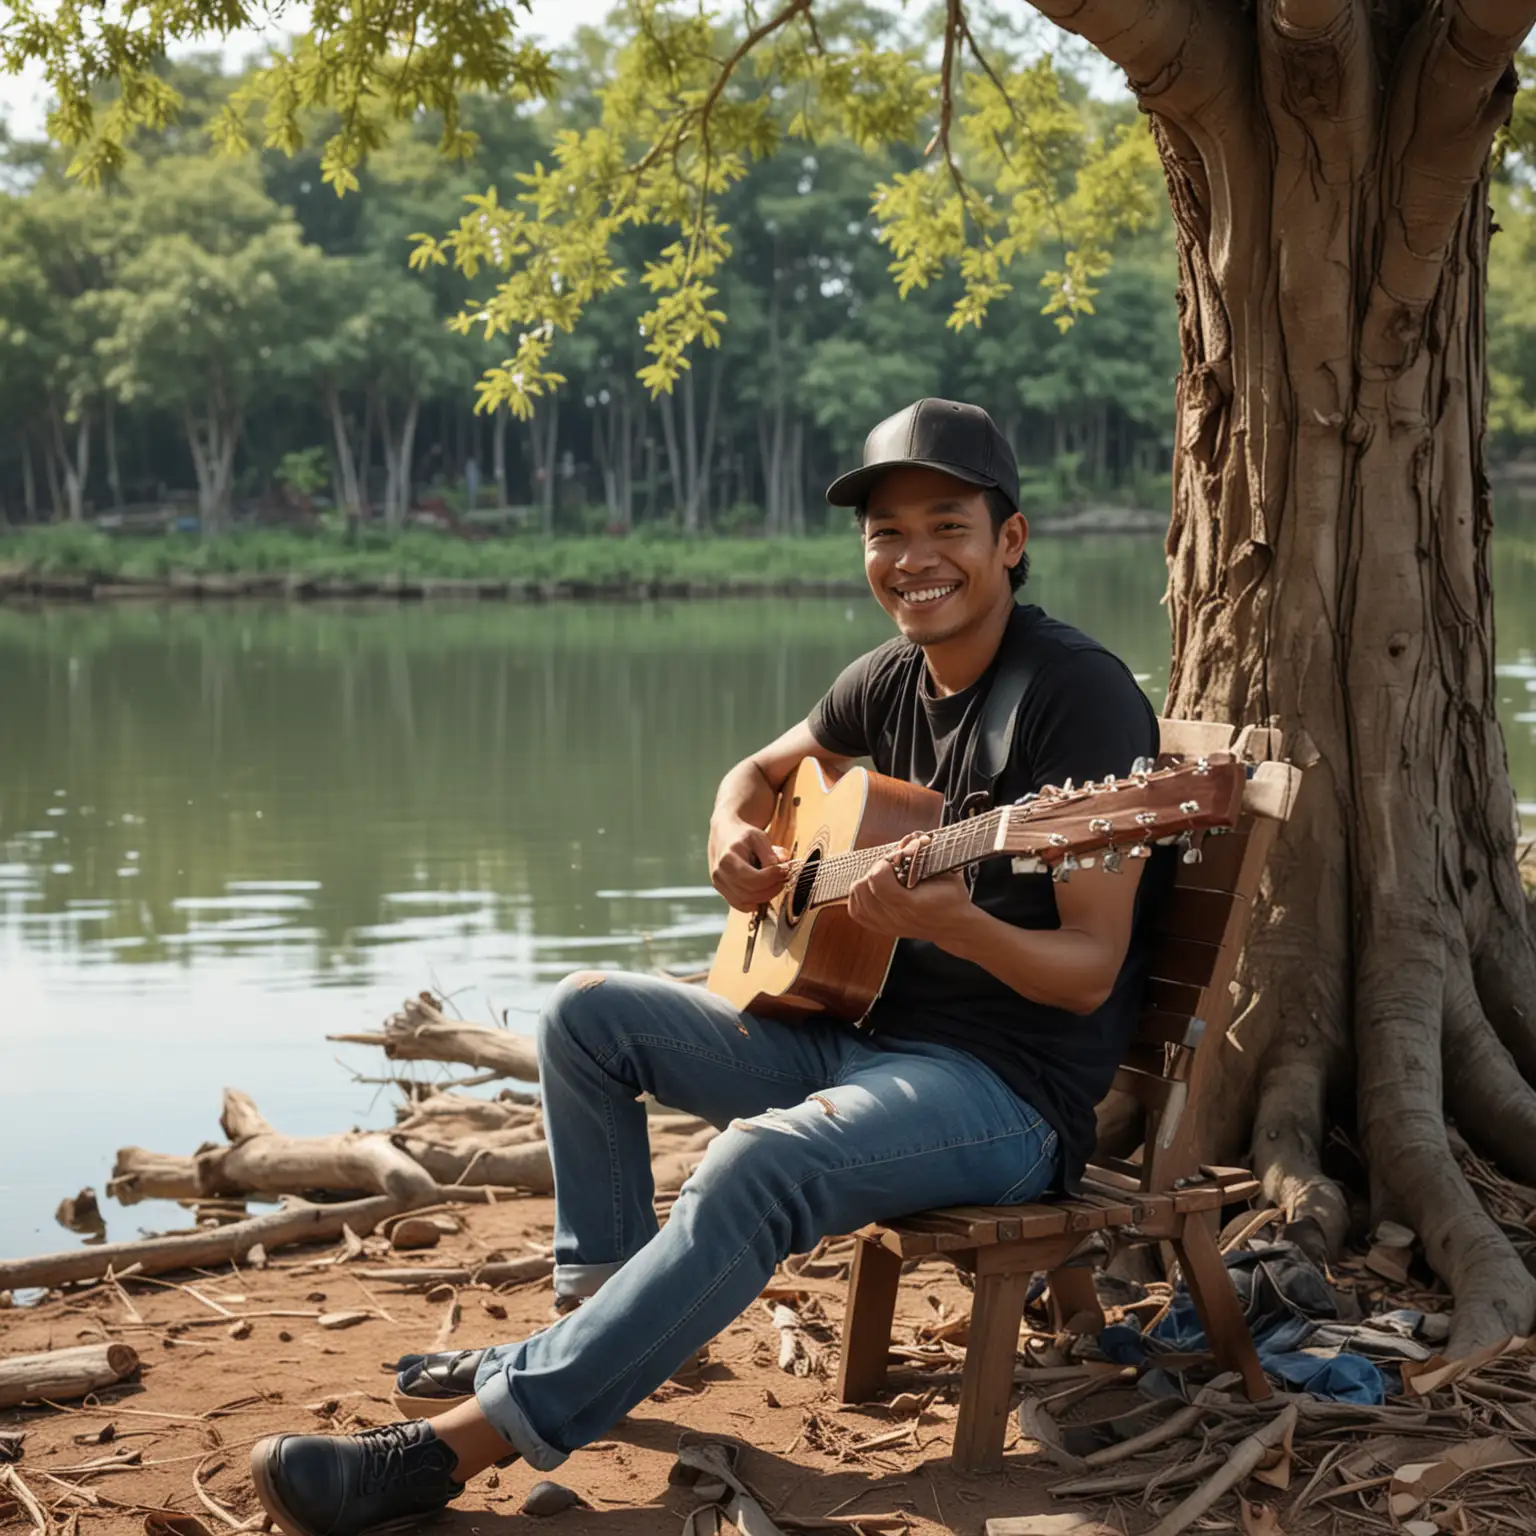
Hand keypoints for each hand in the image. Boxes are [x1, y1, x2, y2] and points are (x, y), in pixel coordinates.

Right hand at [709, 815, 789, 911]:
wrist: (725, 835)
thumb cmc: (743, 836)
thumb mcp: (759, 837)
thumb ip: (770, 853)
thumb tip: (782, 866)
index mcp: (728, 858)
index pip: (753, 878)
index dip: (772, 878)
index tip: (785, 870)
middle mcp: (719, 874)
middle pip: (749, 893)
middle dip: (771, 889)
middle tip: (783, 879)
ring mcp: (718, 884)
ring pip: (745, 902)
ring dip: (765, 897)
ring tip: (775, 884)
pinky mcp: (721, 891)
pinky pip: (740, 905)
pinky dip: (754, 902)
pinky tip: (764, 891)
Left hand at [846, 833, 975, 943]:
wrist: (954, 926)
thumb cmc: (951, 898)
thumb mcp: (945, 872)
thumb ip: (925, 854)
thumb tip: (909, 837)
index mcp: (911, 903)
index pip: (877, 877)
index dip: (885, 862)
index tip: (897, 860)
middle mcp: (894, 917)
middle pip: (861, 886)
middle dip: (875, 871)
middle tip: (891, 869)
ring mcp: (885, 925)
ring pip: (856, 896)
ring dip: (866, 883)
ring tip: (884, 880)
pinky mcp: (879, 928)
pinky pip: (855, 910)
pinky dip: (860, 897)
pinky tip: (874, 892)